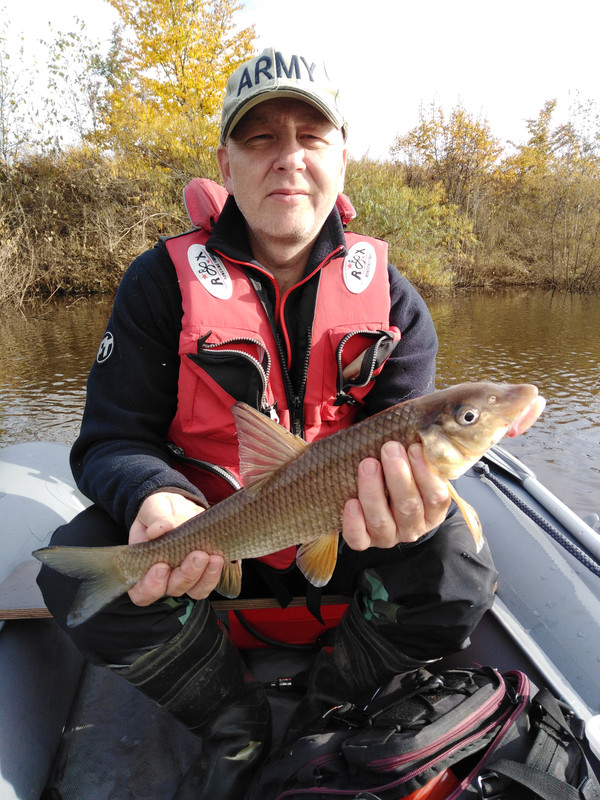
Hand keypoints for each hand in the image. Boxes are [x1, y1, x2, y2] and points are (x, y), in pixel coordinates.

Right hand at [128, 491, 223, 606]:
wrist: (178, 507)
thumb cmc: (160, 512)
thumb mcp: (154, 509)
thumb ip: (155, 519)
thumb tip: (158, 529)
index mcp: (143, 568)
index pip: (142, 592)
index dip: (150, 586)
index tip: (161, 566)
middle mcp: (164, 578)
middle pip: (172, 589)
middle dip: (185, 575)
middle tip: (196, 556)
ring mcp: (184, 577)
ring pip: (194, 590)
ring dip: (204, 576)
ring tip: (211, 557)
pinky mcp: (202, 572)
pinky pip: (209, 582)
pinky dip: (214, 573)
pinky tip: (217, 558)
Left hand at [342, 441, 450, 549]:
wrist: (384, 504)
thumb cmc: (402, 479)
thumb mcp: (417, 469)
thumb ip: (419, 455)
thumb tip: (419, 431)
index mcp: (433, 511)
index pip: (436, 496)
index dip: (426, 473)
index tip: (414, 448)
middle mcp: (413, 527)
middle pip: (408, 507)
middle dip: (398, 475)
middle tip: (389, 448)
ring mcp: (388, 536)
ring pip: (381, 520)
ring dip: (373, 491)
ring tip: (368, 464)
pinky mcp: (365, 541)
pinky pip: (358, 538)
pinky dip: (353, 522)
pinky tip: (351, 502)